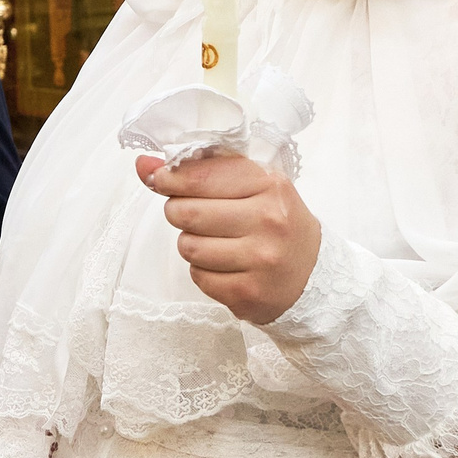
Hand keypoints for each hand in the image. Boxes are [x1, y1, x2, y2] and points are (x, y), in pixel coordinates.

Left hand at [136, 152, 322, 324]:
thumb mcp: (250, 186)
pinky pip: (198, 276)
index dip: (169, 177)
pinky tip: (226, 266)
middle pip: (185, 212)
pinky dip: (203, 271)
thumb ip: (197, 171)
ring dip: (192, 244)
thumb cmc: (275, 223)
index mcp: (269, 185)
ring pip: (188, 246)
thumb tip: (143, 164)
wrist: (314, 276)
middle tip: (195, 216)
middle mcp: (269, 220)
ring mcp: (261, 259)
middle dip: (179, 212)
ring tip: (217, 243)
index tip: (161, 179)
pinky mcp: (249, 293)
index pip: (199, 175)